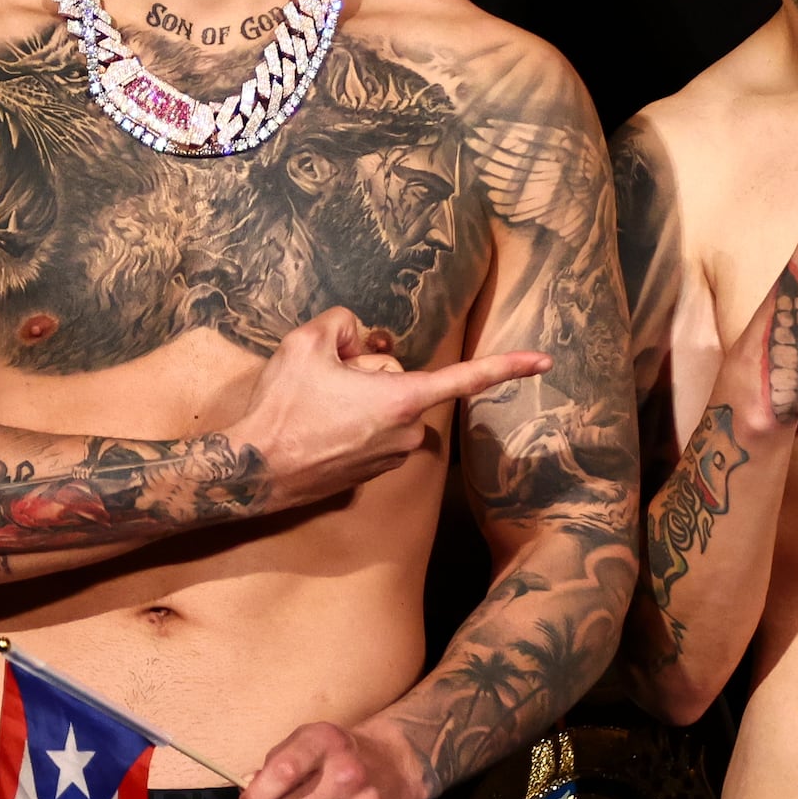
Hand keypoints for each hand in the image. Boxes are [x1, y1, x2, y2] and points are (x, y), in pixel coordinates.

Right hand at [233, 308, 549, 508]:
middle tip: (328, 376)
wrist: (253, 471)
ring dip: (359, 400)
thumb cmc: (283, 408)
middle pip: (402, 383)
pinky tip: (315, 427)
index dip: (508, 365)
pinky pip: (370, 434)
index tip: (544, 361)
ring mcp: (389, 459)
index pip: (467, 377)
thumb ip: (342, 322)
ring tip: (315, 406)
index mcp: (402, 399)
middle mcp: (407, 433)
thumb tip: (354, 333)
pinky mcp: (369, 476)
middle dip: (372, 372)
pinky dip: (349, 424)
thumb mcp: (306, 342)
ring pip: (385, 409)